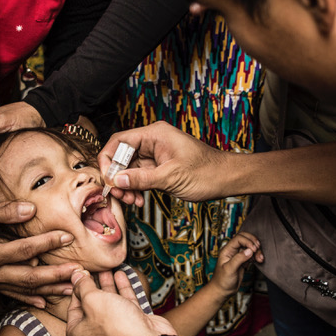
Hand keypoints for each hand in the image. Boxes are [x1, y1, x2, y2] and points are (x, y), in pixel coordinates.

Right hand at [0, 200, 77, 305]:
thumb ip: (4, 212)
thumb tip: (31, 210)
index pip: (25, 249)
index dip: (48, 243)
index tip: (67, 236)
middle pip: (30, 277)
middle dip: (56, 275)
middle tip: (79, 272)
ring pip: (24, 289)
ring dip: (49, 290)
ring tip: (72, 289)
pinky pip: (12, 294)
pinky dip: (30, 299)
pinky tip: (46, 302)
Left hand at [66, 268, 175, 335]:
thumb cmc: (114, 326)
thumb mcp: (92, 300)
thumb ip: (83, 286)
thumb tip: (75, 276)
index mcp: (77, 334)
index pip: (73, 306)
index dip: (77, 287)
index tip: (80, 272)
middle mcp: (93, 335)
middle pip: (91, 305)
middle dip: (93, 284)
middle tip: (93, 267)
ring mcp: (113, 331)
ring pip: (109, 303)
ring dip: (108, 285)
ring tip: (107, 268)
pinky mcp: (130, 326)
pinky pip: (123, 304)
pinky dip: (122, 290)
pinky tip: (120, 275)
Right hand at [97, 122, 234, 206]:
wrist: (226, 179)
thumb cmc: (206, 172)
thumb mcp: (171, 177)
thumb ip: (141, 178)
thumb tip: (116, 180)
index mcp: (155, 135)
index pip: (119, 142)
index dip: (108, 160)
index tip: (108, 180)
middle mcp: (153, 142)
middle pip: (121, 156)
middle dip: (118, 177)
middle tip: (120, 195)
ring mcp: (155, 156)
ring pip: (129, 169)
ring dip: (126, 186)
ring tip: (132, 200)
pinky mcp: (159, 168)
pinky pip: (139, 176)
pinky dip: (136, 188)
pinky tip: (139, 200)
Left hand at [210, 231, 261, 293]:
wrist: (223, 290)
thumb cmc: (222, 280)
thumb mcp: (229, 269)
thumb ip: (239, 259)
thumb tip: (249, 250)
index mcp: (227, 250)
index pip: (238, 238)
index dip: (247, 241)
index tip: (254, 249)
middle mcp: (233, 251)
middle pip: (245, 239)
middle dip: (253, 242)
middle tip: (258, 248)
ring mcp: (238, 256)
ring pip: (250, 247)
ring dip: (257, 250)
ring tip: (260, 258)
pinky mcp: (243, 261)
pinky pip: (252, 254)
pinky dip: (257, 256)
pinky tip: (259, 260)